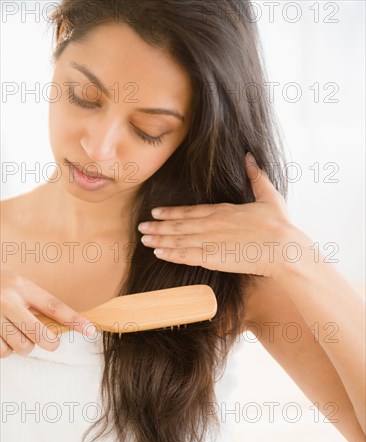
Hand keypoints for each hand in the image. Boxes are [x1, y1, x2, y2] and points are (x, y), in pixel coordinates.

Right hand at [0, 270, 94, 357]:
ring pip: (21, 346)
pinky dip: (5, 350)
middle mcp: (7, 300)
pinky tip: (2, 338)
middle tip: (51, 342)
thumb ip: (37, 304)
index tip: (91, 330)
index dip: (75, 320)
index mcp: (22, 286)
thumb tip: (66, 325)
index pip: (54, 306)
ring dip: (23, 346)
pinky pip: (2, 352)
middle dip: (50, 342)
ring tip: (17, 335)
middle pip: (39, 333)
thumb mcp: (19, 287)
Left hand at [138, 153, 293, 277]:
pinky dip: (170, 254)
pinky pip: (186, 256)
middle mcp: (211, 224)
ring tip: (144, 239)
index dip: (171, 213)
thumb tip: (249, 156)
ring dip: (159, 239)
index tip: (156, 212)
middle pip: (178, 226)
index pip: (190, 211)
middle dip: (158, 226)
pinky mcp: (212, 258)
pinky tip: (158, 253)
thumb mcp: (268, 196)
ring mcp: (209, 241)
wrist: (283, 248)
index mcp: (222, 210)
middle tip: (141, 227)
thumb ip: (255, 176)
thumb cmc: (279, 224)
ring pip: (178, 240)